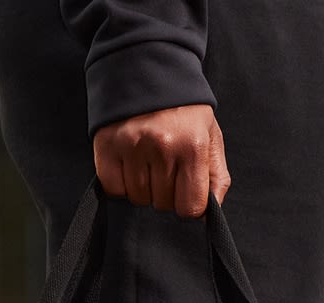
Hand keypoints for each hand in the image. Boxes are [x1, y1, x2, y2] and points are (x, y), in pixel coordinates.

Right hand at [93, 104, 229, 218]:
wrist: (147, 65)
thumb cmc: (183, 108)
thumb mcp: (210, 135)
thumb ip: (216, 176)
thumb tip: (209, 215)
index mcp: (193, 146)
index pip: (190, 207)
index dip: (187, 203)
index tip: (184, 190)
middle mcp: (163, 147)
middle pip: (163, 204)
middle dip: (166, 192)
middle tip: (164, 165)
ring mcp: (132, 147)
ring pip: (139, 199)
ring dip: (143, 188)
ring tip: (146, 160)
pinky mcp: (107, 147)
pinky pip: (115, 189)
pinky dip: (121, 183)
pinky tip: (129, 163)